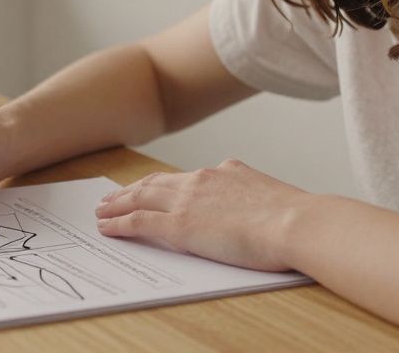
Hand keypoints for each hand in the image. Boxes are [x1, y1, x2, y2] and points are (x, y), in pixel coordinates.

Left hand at [94, 159, 307, 271]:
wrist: (296, 223)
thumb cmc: (296, 219)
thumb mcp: (274, 198)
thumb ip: (256, 198)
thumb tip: (258, 207)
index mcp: (227, 172)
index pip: (187, 177)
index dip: (165, 183)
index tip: (154, 187)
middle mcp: (203, 179)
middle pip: (156, 182)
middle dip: (132, 189)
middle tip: (113, 195)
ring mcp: (188, 201)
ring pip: (141, 197)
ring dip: (118, 202)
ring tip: (102, 209)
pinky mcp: (179, 225)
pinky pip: (138, 221)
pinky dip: (119, 223)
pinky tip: (107, 227)